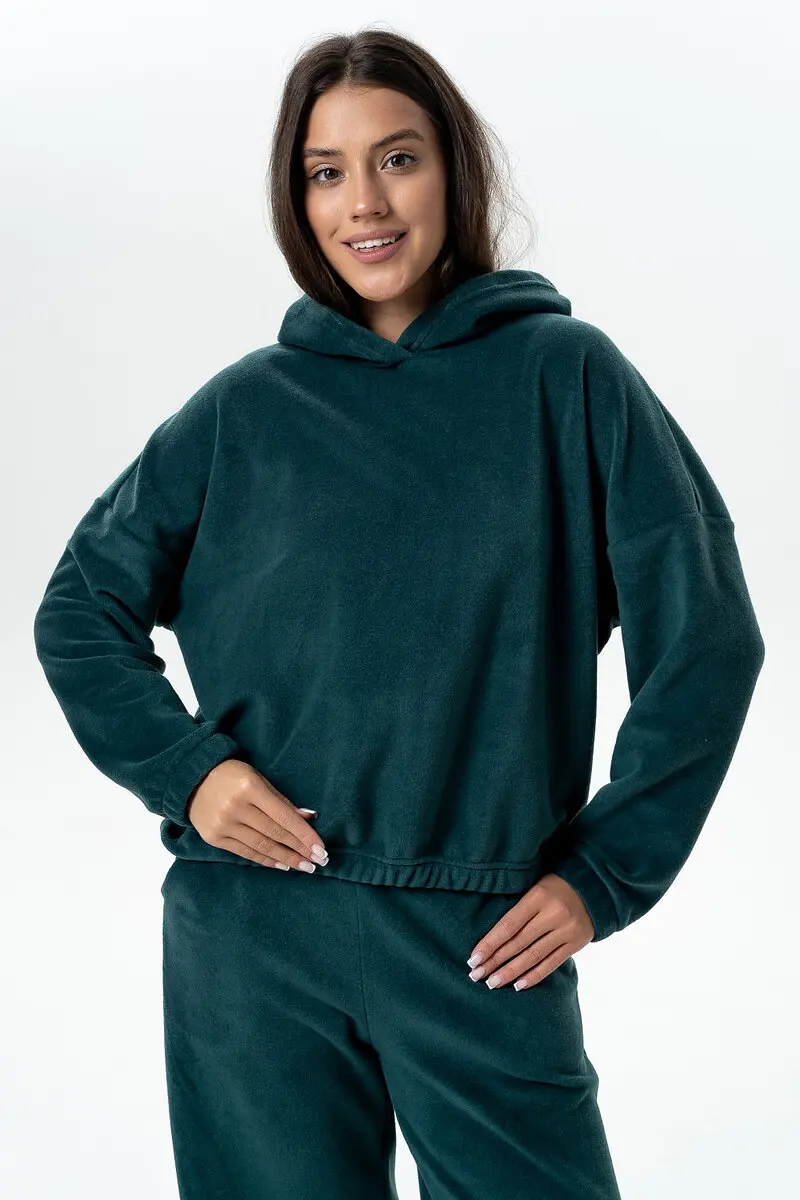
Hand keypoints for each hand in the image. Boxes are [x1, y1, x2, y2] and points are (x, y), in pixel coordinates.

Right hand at [186, 759, 327, 872]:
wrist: (191, 779)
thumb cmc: (232, 775)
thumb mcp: (258, 779)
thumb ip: (282, 800)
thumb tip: (309, 818)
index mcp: (249, 787)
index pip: (283, 816)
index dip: (304, 834)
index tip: (321, 848)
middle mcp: (235, 808)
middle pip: (274, 833)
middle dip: (299, 849)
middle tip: (318, 861)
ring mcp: (223, 825)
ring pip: (261, 846)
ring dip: (286, 858)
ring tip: (304, 866)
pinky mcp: (214, 838)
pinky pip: (245, 852)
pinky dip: (265, 860)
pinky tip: (281, 865)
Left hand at [465, 873, 594, 989]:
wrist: (594, 889)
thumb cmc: (556, 886)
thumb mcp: (536, 887)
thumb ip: (519, 909)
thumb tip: (492, 937)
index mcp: (538, 897)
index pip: (508, 925)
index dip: (490, 943)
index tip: (473, 958)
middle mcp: (552, 914)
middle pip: (518, 943)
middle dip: (495, 961)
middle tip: (476, 975)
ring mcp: (566, 930)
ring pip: (533, 956)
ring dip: (511, 972)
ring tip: (493, 983)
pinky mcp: (575, 943)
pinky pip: (551, 963)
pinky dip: (534, 975)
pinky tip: (518, 985)